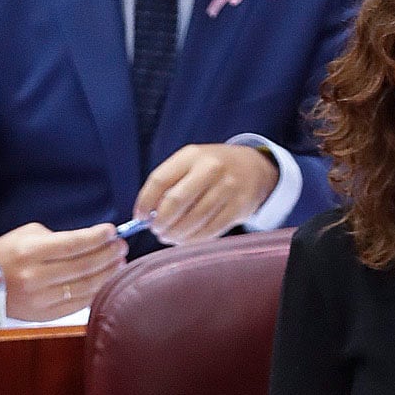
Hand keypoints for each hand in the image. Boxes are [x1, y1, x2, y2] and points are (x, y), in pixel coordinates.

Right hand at [0, 222, 126, 320]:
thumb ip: (60, 238)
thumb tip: (93, 242)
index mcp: (31, 252)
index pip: (74, 244)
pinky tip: (106, 281)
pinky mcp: (44, 315)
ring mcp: (41, 299)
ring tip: (119, 263)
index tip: (111, 231)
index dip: (97, 238)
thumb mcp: (28, 236)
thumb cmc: (7, 254)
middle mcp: (36, 277)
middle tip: (121, 246)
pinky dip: (96, 291)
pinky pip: (78, 304)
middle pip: (84, 266)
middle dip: (108, 255)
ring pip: (85, 287)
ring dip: (107, 274)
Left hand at [134, 143, 277, 244]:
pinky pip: (210, 230)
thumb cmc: (212, 170)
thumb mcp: (190, 164)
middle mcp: (210, 169)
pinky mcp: (239, 208)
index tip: (139, 218)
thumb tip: (147, 216)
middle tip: (156, 230)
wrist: (254, 169)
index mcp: (191, 156)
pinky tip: (186, 239)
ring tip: (169, 237)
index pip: (159, 180)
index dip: (145, 203)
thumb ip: (169, 184)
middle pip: (176, 202)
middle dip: (161, 222)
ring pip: (193, 220)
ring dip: (176, 234)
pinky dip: (193, 239)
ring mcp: (227, 188)